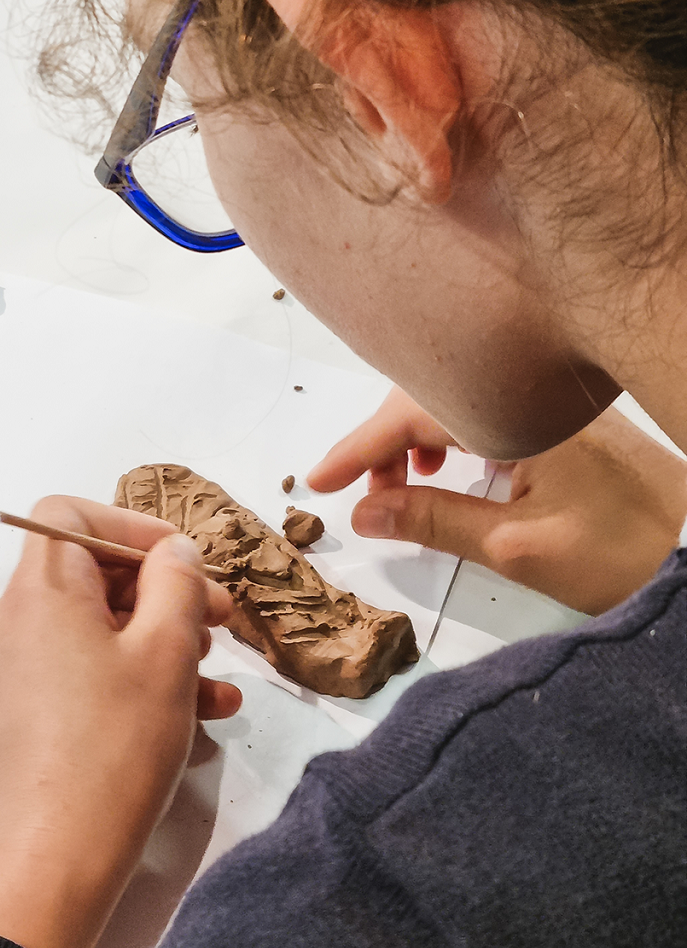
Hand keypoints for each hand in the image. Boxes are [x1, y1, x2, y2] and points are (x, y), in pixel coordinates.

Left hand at [0, 496, 240, 947]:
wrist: (51, 867)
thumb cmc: (112, 747)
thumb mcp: (165, 653)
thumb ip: (177, 584)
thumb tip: (173, 552)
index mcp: (40, 590)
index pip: (70, 514)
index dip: (131, 523)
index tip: (184, 562)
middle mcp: (19, 621)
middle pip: (92, 571)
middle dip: (165, 588)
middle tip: (223, 619)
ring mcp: (22, 671)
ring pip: (101, 627)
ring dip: (166, 639)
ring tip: (218, 675)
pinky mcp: (34, 715)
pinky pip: (92, 672)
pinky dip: (143, 678)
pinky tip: (205, 715)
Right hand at [308, 387, 686, 613]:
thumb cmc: (628, 553)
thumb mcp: (517, 548)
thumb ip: (434, 522)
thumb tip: (365, 513)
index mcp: (523, 414)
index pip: (415, 413)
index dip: (359, 448)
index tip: (319, 481)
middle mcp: (537, 396)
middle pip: (432, 394)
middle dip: (385, 443)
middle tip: (363, 497)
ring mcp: (557, 405)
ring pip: (458, 402)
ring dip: (417, 440)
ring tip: (405, 491)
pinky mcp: (570, 422)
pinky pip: (489, 412)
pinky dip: (453, 439)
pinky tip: (452, 473)